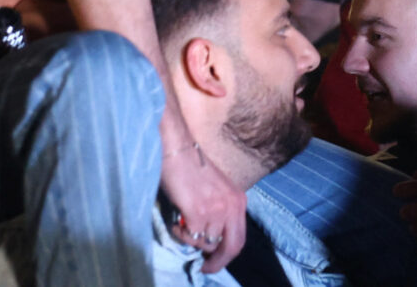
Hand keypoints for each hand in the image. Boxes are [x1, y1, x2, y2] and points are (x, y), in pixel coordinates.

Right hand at [159, 139, 246, 272]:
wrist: (177, 148)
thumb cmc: (191, 166)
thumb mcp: (216, 190)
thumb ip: (219, 211)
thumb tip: (210, 239)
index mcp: (238, 200)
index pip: (239, 238)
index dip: (227, 256)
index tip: (214, 263)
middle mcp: (232, 206)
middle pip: (231, 247)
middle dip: (217, 262)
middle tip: (204, 267)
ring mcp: (216, 209)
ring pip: (205, 243)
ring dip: (191, 238)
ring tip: (181, 223)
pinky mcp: (198, 211)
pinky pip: (190, 236)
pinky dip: (180, 233)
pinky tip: (176, 220)